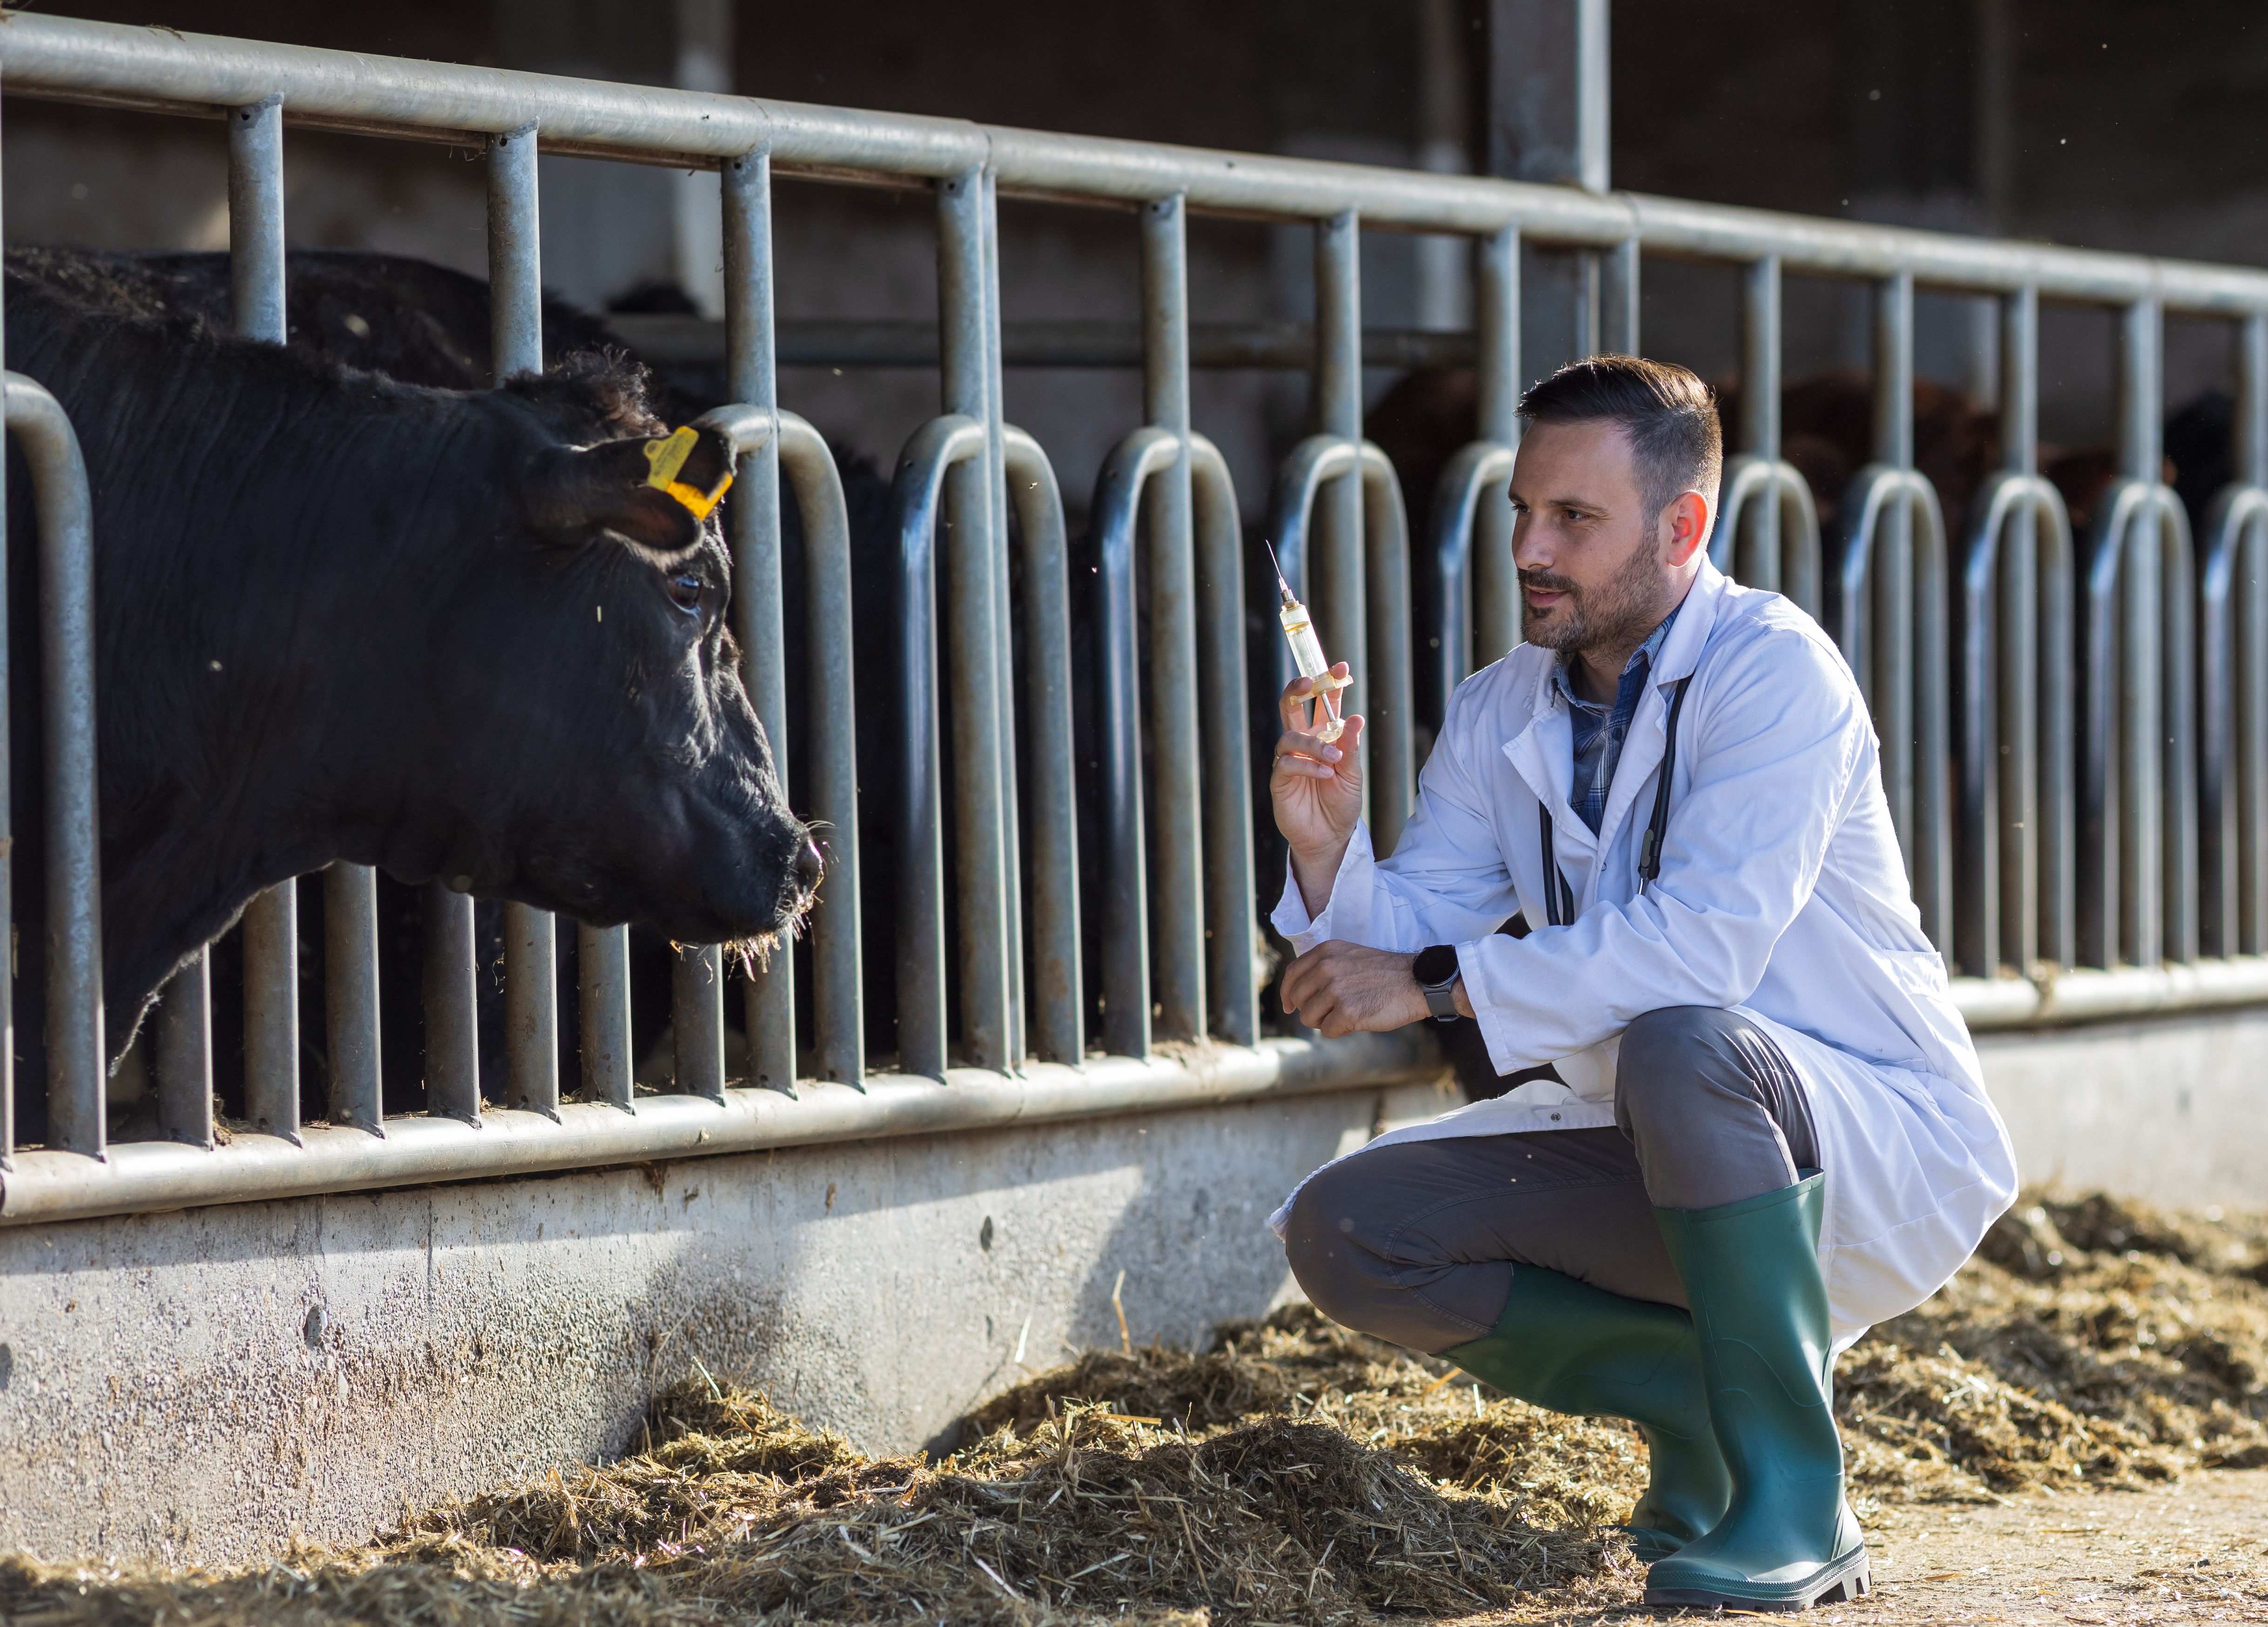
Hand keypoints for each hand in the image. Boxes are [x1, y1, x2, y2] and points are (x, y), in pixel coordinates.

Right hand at [1271, 666, 1363, 914]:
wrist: (1331, 837)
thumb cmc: (1341, 803)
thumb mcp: (1353, 774)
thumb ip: (1350, 747)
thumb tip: (1356, 718)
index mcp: (1323, 735)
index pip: (1323, 703)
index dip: (1329, 683)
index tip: (1341, 667)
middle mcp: (1303, 743)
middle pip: (1290, 706)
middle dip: (1297, 689)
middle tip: (1309, 682)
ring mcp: (1289, 760)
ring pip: (1290, 736)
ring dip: (1313, 743)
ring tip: (1334, 759)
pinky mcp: (1280, 780)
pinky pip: (1287, 764)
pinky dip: (1308, 766)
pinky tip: (1325, 774)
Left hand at [1279, 940, 1433, 1037]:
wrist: (1416, 981)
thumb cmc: (1385, 973)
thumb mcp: (1349, 956)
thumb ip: (1324, 968)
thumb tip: (1297, 994)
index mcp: (1325, 952)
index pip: (1292, 974)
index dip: (1287, 993)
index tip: (1290, 1006)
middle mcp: (1326, 968)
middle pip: (1297, 999)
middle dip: (1310, 1010)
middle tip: (1330, 1012)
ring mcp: (1336, 990)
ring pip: (1309, 1018)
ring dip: (1325, 1022)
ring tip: (1347, 1014)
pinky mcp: (1347, 1011)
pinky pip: (1328, 1031)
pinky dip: (1340, 1031)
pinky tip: (1357, 1021)